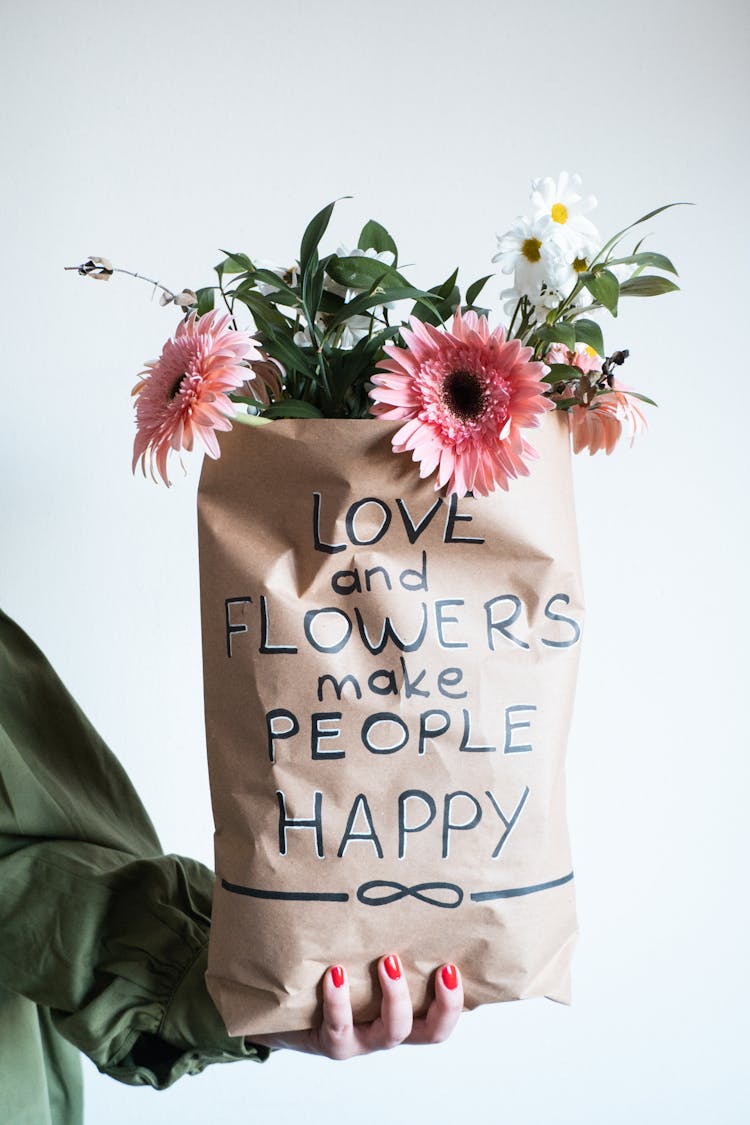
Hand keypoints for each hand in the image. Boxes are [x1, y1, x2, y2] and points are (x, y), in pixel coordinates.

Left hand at [251, 954, 462, 1058]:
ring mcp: (363, 1040)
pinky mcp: (332, 1042)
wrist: (290, 1009)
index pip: (443, 1014)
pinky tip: (336, 973)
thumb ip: (386, 934)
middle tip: (442, 968)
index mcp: (407, 1012)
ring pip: (391, 1033)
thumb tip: (406, 881)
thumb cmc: (337, 972)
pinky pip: (339, 1028)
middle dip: (443, 1004)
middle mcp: (390, 1030)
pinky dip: (340, 1000)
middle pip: (431, 1033)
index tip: (451, 966)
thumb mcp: (365, 957)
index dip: (455, 1000)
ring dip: (395, 997)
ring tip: (388, 960)